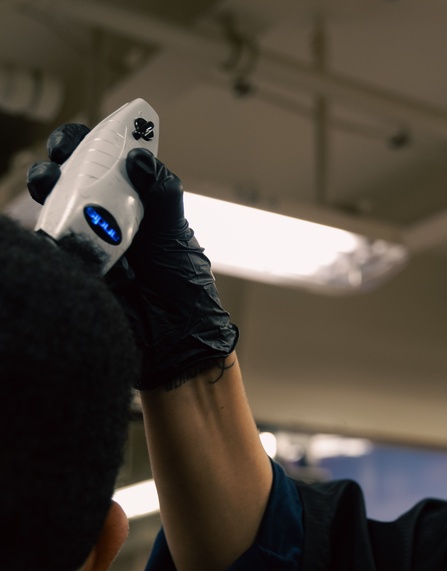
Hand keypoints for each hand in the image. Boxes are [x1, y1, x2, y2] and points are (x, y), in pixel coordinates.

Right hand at [28, 124, 237, 388]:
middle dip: (60, 160)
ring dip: (46, 190)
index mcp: (132, 202)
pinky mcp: (68, 269)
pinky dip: (45, 236)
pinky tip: (53, 234)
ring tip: (52, 188)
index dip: (90, 142)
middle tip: (63, 158)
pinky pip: (46, 247)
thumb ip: (162, 196)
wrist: (175, 339)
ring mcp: (81, 242)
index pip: (104, 161)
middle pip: (69, 177)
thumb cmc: (182, 285)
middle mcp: (102, 216)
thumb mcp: (177, 235)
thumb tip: (139, 158)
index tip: (85, 136)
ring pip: (51, 206)